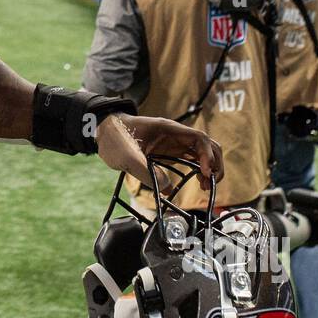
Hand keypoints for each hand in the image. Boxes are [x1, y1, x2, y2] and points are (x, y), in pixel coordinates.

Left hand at [95, 112, 222, 191]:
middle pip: (207, 145)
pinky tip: (199, 182)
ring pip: (202, 153)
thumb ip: (146, 172)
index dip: (207, 155)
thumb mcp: (126, 156)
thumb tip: (168, 189)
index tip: (205, 173)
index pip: (198, 138)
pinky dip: (200, 171)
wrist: (103, 132)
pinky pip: (192, 160)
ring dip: (210, 168)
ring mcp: (174, 143)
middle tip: (210, 183)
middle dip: (214, 163)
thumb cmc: (114, 137)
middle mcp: (175, 135)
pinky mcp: (170, 153)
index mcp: (168, 129)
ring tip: (206, 186)